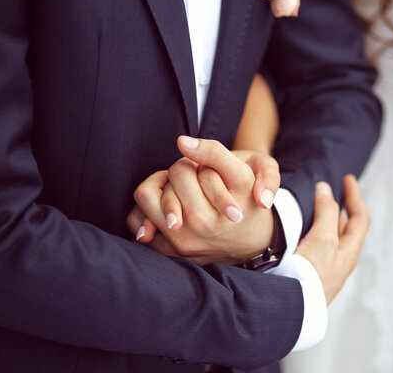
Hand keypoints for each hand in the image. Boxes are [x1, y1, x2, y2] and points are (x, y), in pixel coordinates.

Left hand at [129, 137, 279, 263]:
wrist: (253, 238)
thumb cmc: (248, 195)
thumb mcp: (254, 167)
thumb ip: (216, 152)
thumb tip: (181, 142)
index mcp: (230, 203)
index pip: (197, 164)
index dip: (197, 152)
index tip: (195, 151)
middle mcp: (207, 225)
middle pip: (175, 173)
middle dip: (185, 168)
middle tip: (199, 177)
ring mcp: (187, 239)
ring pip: (148, 195)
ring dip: (161, 186)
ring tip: (180, 191)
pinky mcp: (172, 250)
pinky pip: (138, 220)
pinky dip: (145, 208)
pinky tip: (165, 206)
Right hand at [295, 175, 369, 304]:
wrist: (289, 309)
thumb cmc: (309, 276)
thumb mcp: (323, 239)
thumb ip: (326, 212)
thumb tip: (326, 189)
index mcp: (348, 252)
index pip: (360, 218)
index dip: (355, 196)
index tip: (347, 179)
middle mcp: (339, 261)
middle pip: (345, 228)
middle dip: (339, 207)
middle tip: (328, 191)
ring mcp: (324, 269)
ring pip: (328, 238)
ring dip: (323, 220)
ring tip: (311, 206)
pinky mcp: (307, 274)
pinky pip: (314, 247)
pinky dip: (310, 232)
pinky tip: (297, 231)